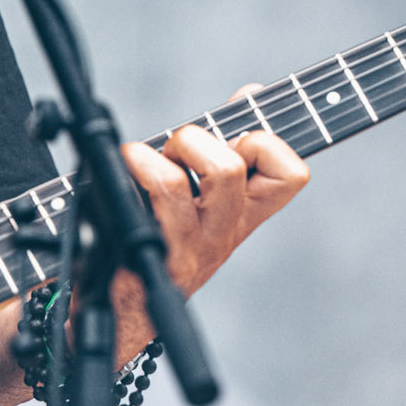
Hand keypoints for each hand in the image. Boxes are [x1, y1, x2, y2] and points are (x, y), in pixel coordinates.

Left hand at [114, 86, 308, 356]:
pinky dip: (122, 174)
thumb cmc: (167, 238)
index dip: (268, 142)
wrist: (127, 311)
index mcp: (245, 215)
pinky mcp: (147, 258)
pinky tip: (114, 176)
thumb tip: (252, 94)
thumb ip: (231, 142)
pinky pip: (127, 208)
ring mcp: (185, 249)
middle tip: (175, 152)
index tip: (238, 136)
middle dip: (192, 139)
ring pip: (173, 185)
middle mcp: (222, 234)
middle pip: (228, 168)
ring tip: (140, 163)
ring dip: (149, 158)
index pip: (291, 175)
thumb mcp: (207, 195)